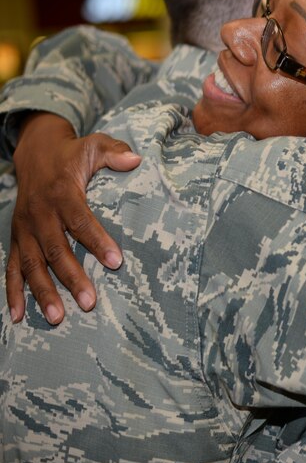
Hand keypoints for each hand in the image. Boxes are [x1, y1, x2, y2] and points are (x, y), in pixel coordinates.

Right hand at [7, 113, 140, 323]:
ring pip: (32, 264)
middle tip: (89, 303)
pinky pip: (11, 268)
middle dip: (71, 277)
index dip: (97, 241)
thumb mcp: (94, 145)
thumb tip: (135, 159)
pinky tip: (18, 316)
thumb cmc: (72, 154)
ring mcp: (24, 229)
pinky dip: (13, 292)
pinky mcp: (16, 238)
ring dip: (42, 292)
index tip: (116, 262)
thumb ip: (114, 152)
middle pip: (55, 249)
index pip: (80, 220)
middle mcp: (39, 214)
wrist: (35, 152)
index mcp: (61, 193)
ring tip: (57, 318)